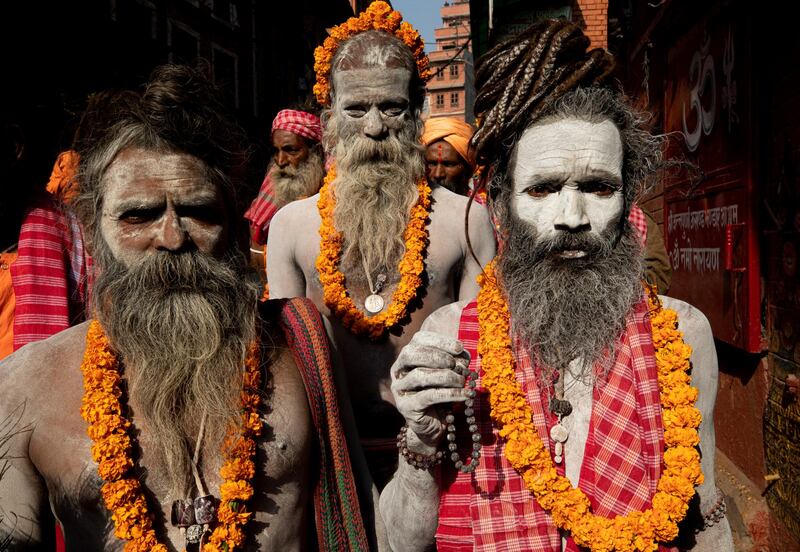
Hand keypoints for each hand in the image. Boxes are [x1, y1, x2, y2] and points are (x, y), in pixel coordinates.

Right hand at [390, 331, 469, 449]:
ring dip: (445, 376)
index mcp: (408, 356)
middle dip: (437, 356)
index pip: (419, 339)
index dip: (440, 341)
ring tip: (462, 381)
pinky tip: (465, 394)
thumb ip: (455, 362)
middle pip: (411, 353)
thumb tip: (463, 357)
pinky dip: (450, 394)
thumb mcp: (449, 373)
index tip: (459, 348)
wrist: (433, 425)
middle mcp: (398, 370)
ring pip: (418, 375)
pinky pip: (428, 396)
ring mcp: (399, 389)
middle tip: (456, 365)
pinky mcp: (406, 407)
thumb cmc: (441, 394)